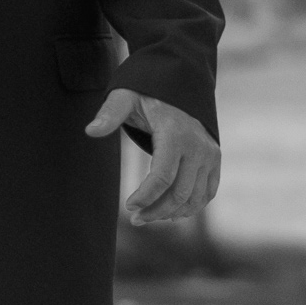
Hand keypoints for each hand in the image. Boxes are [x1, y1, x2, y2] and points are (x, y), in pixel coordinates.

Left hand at [86, 88, 220, 224]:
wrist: (179, 85)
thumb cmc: (147, 94)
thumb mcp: (125, 98)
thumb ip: (109, 114)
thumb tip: (90, 131)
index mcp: (175, 134)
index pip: (162, 177)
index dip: (145, 197)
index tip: (128, 206)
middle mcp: (198, 147)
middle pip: (179, 193)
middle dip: (156, 210)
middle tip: (135, 219)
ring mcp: (210, 154)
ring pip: (195, 198)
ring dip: (172, 213)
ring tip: (149, 217)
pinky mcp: (215, 159)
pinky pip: (208, 192)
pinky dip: (192, 207)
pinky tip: (171, 213)